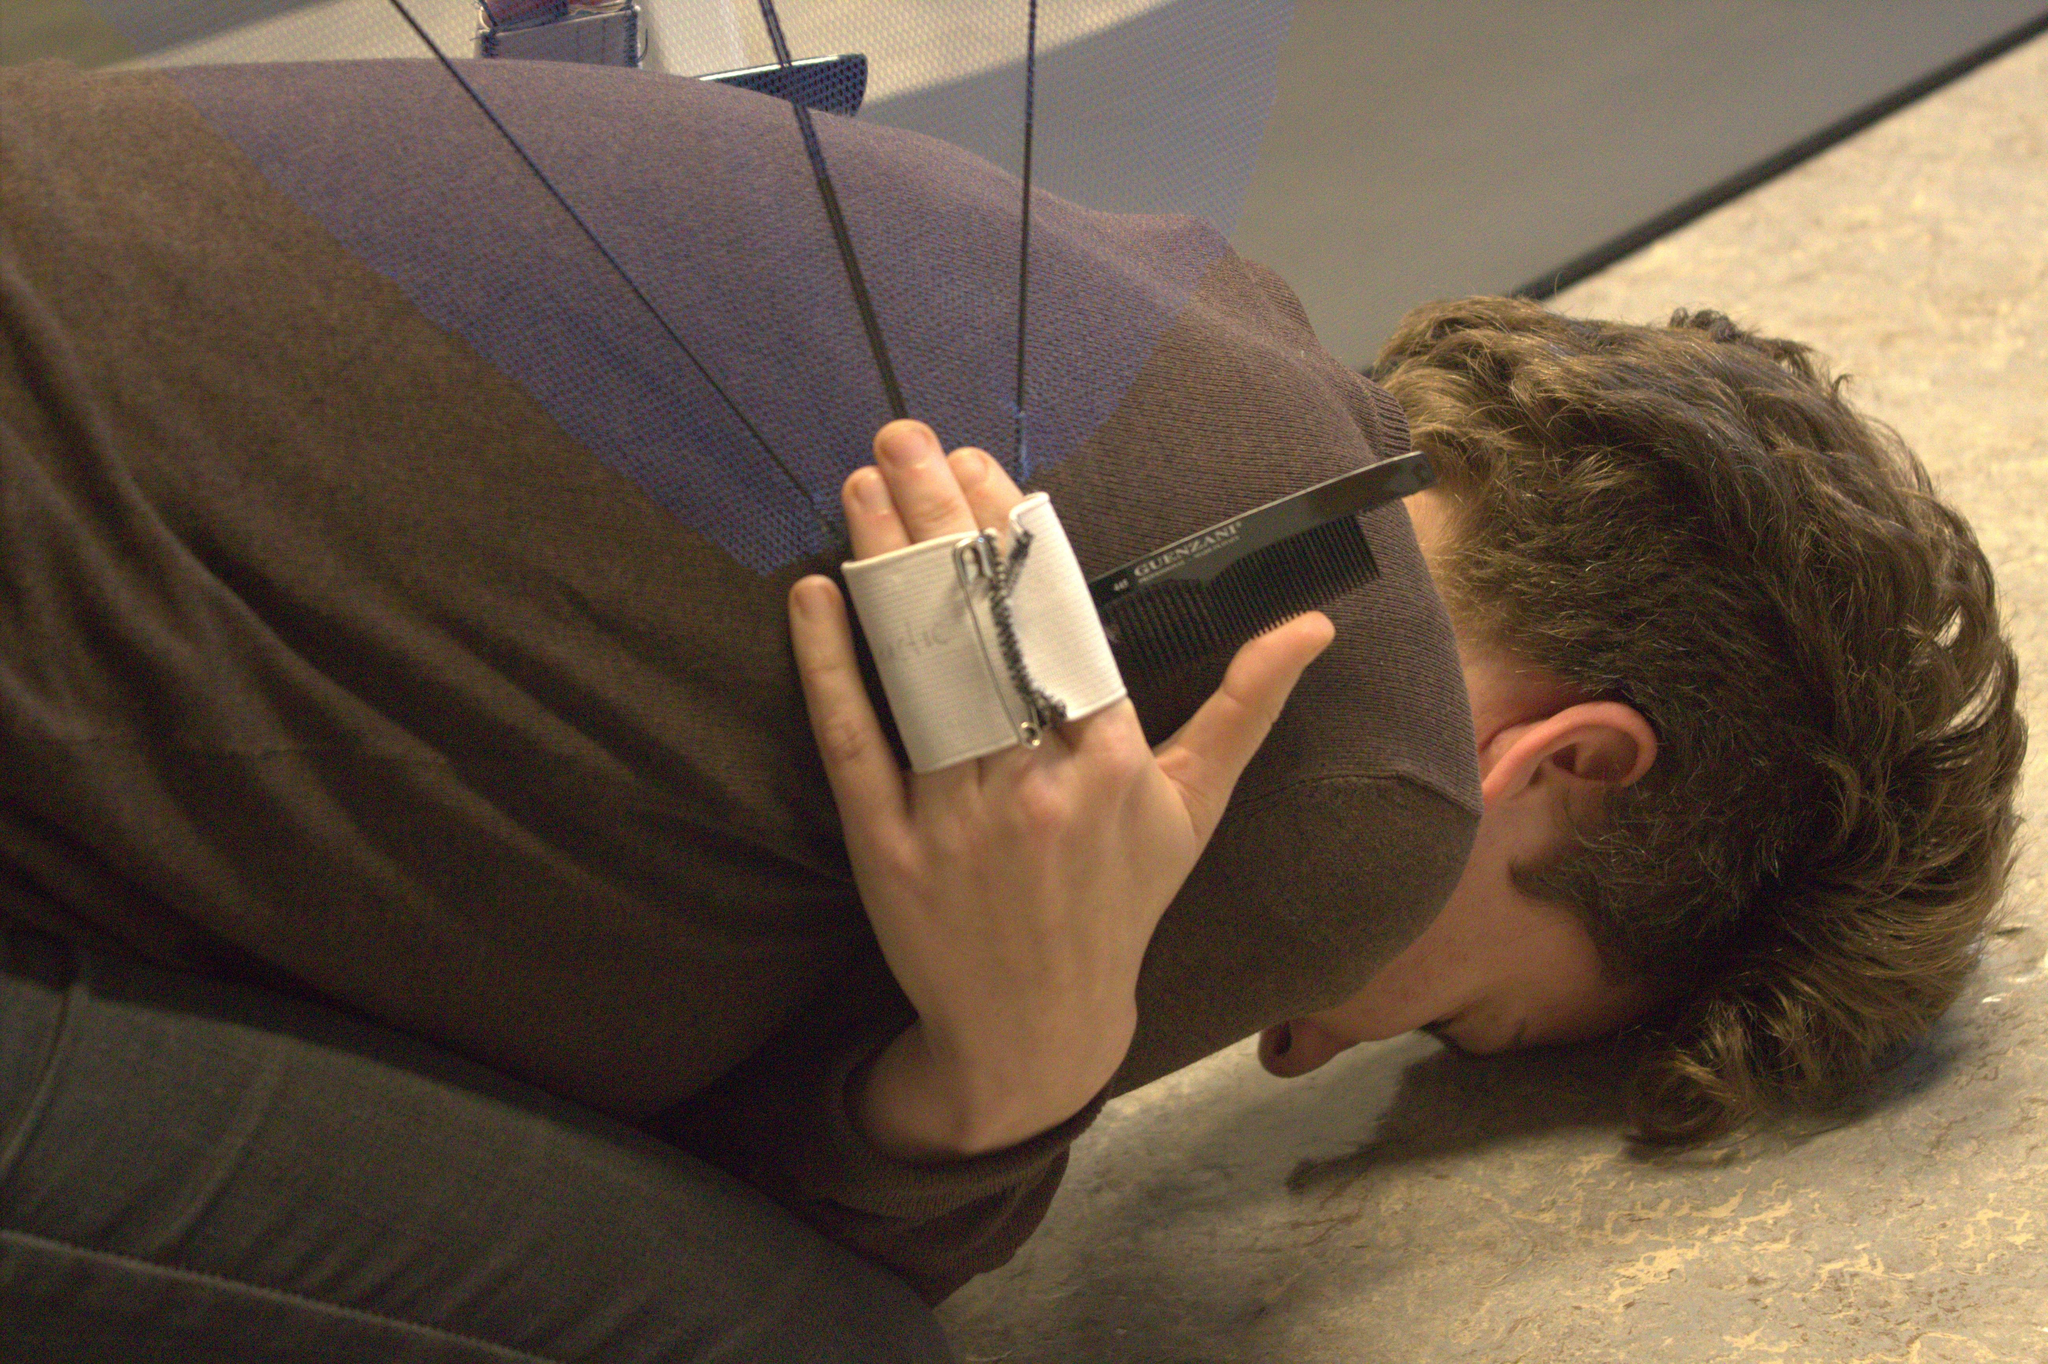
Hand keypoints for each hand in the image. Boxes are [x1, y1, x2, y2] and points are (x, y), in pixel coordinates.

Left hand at [789, 419, 1333, 1160]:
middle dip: (940, 520)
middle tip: (903, 434)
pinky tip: (814, 595)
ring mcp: (957, 819)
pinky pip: (857, 743)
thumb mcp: (1195, 812)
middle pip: (984, 628)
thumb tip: (1312, 629)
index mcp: (1113, 764)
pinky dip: (832, 668)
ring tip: (862, 485)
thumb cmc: (1121, 905)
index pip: (1061, 622)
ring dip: (886, 569)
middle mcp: (1036, 786)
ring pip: (921, 672)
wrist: (1037, 1026)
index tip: (986, 465)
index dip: (1018, 536)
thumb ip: (1246, 710)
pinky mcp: (886, 850)